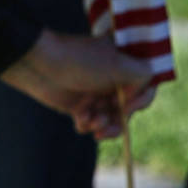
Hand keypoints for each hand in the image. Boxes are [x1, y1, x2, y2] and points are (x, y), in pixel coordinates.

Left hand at [0, 29, 155, 139]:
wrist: (39, 66)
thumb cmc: (80, 60)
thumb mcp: (119, 63)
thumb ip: (143, 74)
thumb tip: (141, 93)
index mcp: (126, 63)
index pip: (147, 86)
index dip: (141, 100)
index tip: (127, 105)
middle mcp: (113, 78)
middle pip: (129, 108)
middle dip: (120, 120)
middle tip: (107, 126)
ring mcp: (96, 92)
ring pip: (111, 119)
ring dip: (104, 125)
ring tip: (92, 123)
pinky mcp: (80, 106)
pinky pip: (92, 123)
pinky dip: (88, 125)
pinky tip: (80, 120)